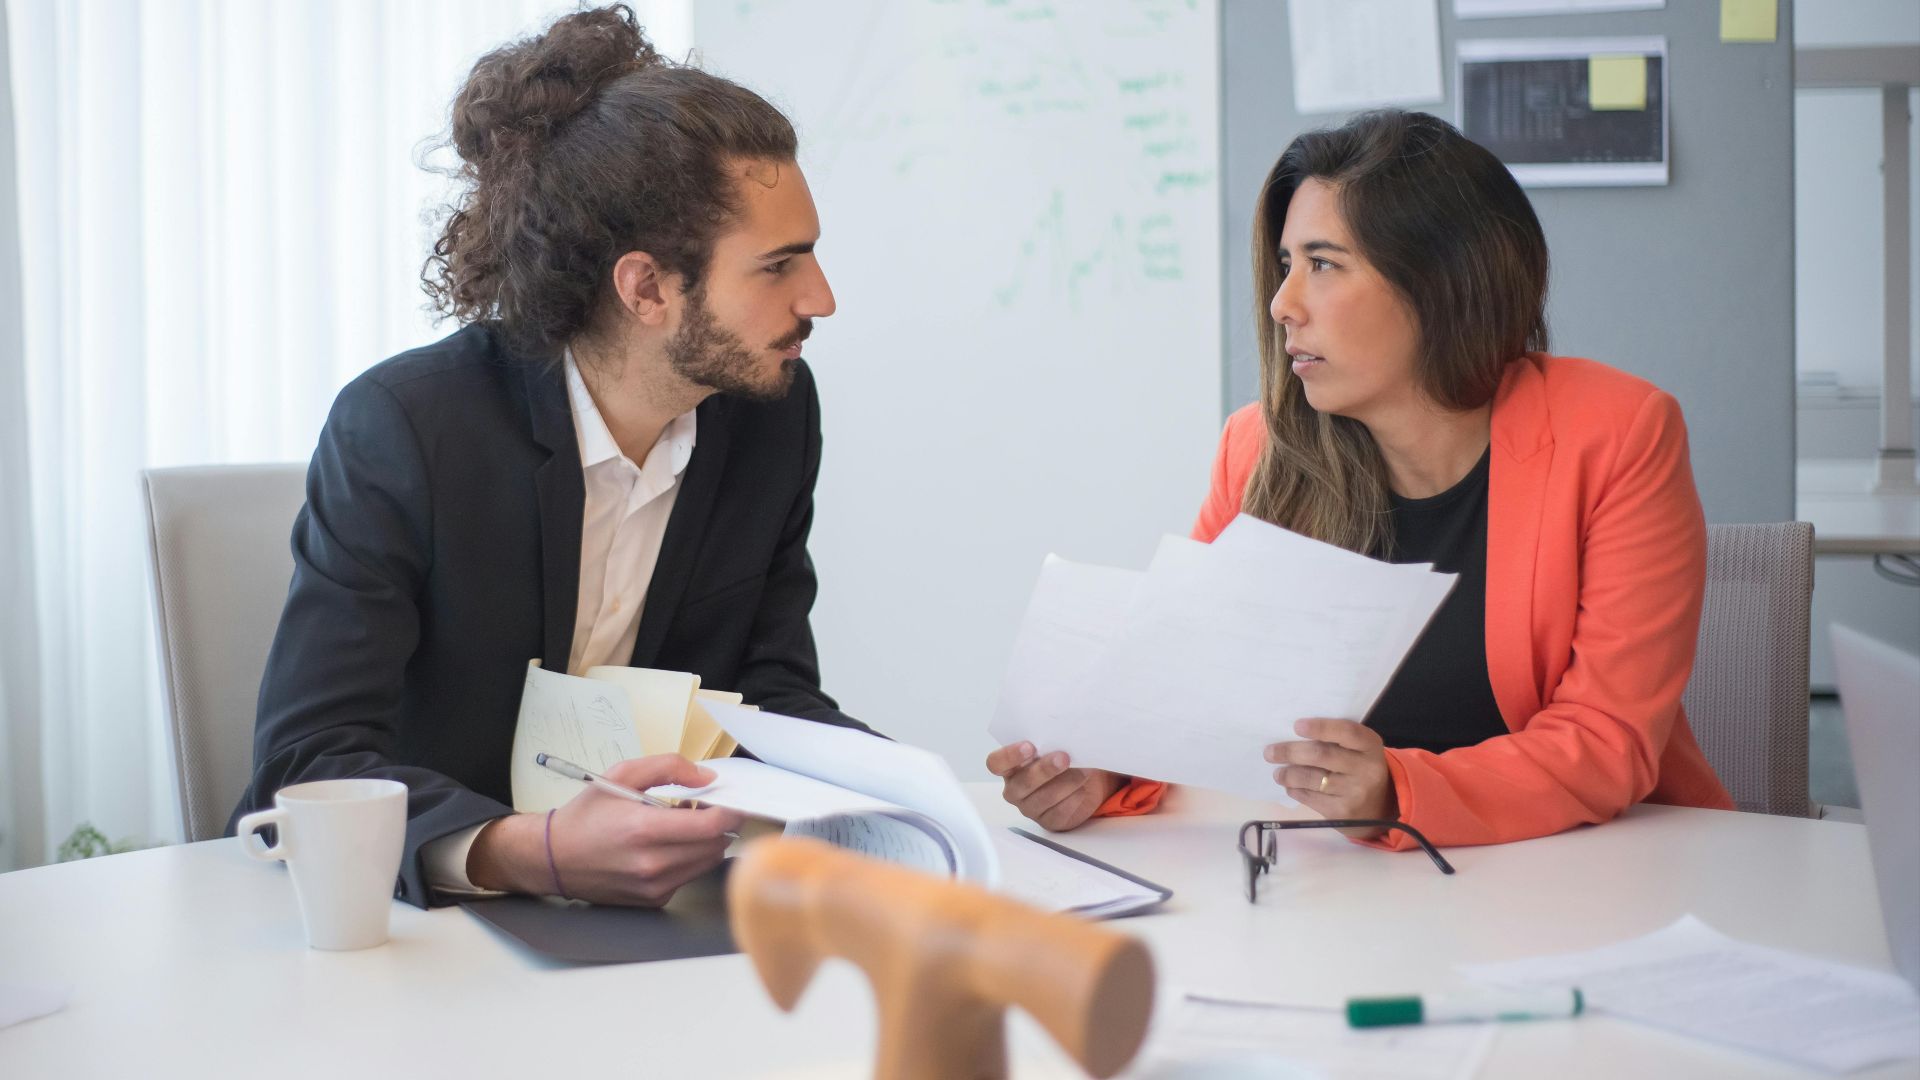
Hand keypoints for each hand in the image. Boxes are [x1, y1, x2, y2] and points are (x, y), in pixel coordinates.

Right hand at [469, 754, 744, 905]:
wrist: (554, 858)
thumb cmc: (586, 815)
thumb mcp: (621, 774)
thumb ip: (668, 767)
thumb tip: (706, 776)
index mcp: (644, 830)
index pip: (711, 826)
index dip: (730, 811)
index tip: (730, 800)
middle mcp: (652, 864)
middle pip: (715, 846)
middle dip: (719, 824)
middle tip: (704, 807)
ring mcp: (654, 887)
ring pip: (706, 863)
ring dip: (707, 842)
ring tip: (685, 823)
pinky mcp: (654, 900)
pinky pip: (689, 876)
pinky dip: (689, 859)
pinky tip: (670, 844)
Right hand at [985, 742, 1122, 831]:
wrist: (1083, 780)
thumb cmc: (1062, 757)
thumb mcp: (1054, 745)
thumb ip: (1049, 741)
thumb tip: (1061, 735)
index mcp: (1009, 767)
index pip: (996, 763)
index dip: (1009, 756)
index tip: (1030, 746)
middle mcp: (1015, 789)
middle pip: (1022, 783)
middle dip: (1044, 770)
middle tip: (1064, 757)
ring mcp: (1030, 808)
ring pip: (1045, 798)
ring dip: (1067, 782)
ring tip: (1084, 772)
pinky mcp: (1049, 821)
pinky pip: (1060, 811)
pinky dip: (1074, 798)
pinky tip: (1083, 788)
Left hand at [1265, 719, 1396, 838]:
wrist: (1379, 809)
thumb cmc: (1360, 770)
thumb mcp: (1359, 751)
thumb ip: (1337, 740)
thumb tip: (1293, 733)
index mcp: (1371, 746)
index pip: (1346, 732)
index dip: (1320, 727)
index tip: (1296, 726)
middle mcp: (1366, 769)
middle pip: (1321, 755)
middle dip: (1290, 752)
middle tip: (1270, 752)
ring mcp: (1355, 792)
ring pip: (1311, 778)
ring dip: (1288, 774)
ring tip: (1278, 773)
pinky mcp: (1341, 812)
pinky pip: (1310, 797)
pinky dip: (1295, 790)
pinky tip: (1291, 786)